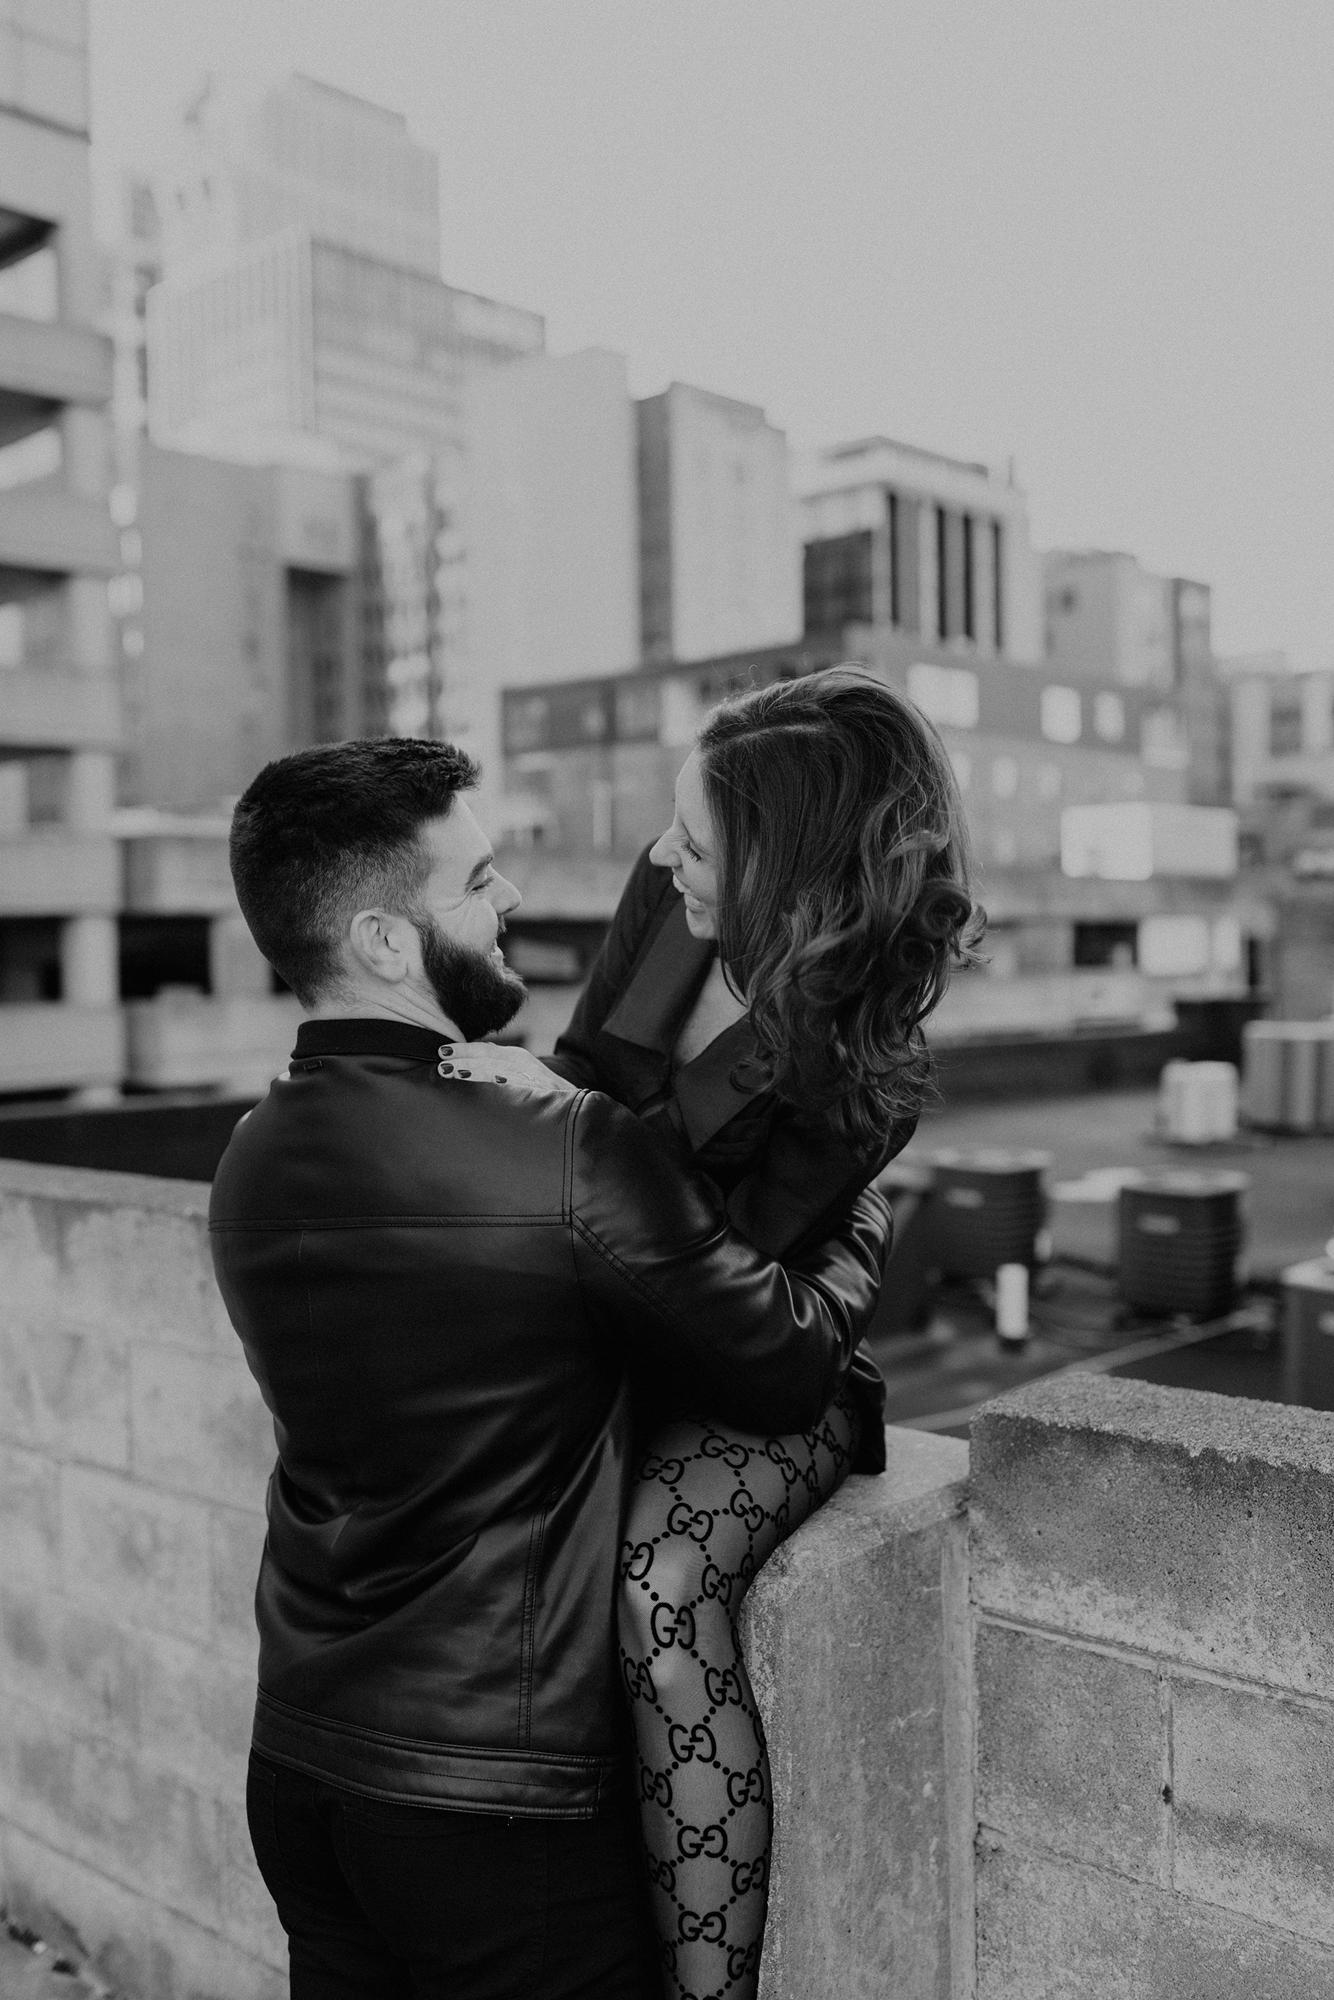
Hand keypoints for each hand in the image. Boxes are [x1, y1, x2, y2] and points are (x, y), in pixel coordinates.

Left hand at [435, 1042, 576, 1094]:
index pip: (485, 1050)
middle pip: (489, 1056)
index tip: (441, 1052)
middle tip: (440, 1065)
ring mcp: (533, 1077)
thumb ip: (496, 1072)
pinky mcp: (543, 1092)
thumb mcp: (519, 1077)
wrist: (579, 1110)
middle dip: (464, 1058)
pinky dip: (505, 1082)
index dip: (463, 1050)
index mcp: (516, 1058)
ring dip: (476, 1069)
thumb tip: (462, 1072)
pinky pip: (520, 1086)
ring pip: (500, 1069)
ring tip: (454, 1073)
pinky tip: (491, 1083)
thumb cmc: (542, 1096)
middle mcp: (524, 1063)